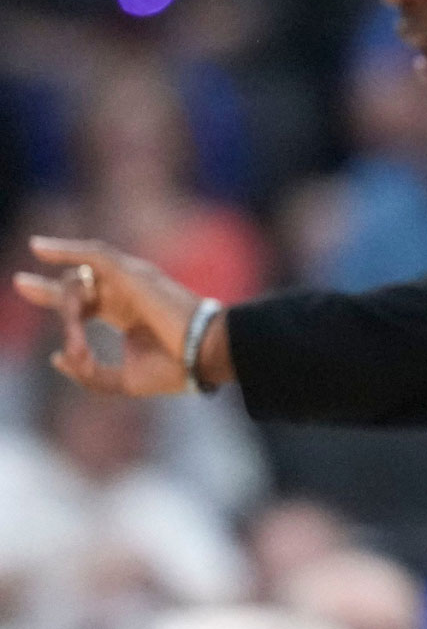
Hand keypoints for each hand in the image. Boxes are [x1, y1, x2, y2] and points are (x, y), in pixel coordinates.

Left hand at [12, 237, 229, 394]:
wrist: (205, 356)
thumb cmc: (175, 369)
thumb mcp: (122, 380)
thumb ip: (88, 372)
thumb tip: (56, 357)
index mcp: (131, 316)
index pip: (88, 304)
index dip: (60, 305)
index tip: (37, 305)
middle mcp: (129, 294)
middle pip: (79, 285)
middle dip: (47, 290)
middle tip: (19, 284)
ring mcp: (131, 281)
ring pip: (80, 282)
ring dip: (67, 309)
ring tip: (77, 341)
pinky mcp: (131, 273)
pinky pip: (92, 255)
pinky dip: (65, 249)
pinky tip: (39, 249)